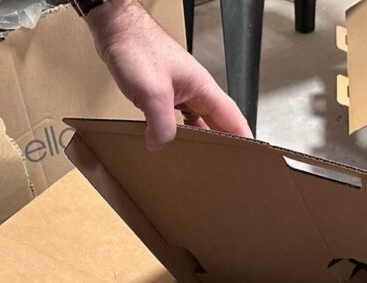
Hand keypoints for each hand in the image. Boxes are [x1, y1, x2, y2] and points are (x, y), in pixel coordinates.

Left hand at [86, 0, 252, 149]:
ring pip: (198, 122)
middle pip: (218, 123)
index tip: (250, 159)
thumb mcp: (152, 92)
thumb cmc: (137, 48)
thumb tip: (161, 146)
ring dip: (200, 140)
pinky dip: (180, 133)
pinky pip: (180, 119)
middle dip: (223, 145)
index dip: (244, 139)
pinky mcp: (166, 94)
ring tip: (201, 162)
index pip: (233, 119)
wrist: (116, 30)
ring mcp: (181, 92)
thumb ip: (161, 124)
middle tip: (225, 168)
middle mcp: (196, 90)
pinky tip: (172, 143)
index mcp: (204, 88)